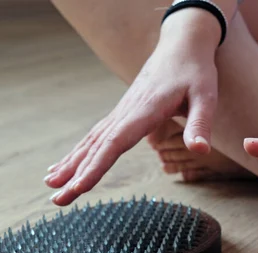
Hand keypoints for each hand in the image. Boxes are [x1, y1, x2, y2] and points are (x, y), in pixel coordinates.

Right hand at [44, 10, 219, 205]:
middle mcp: (126, 112)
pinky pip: (96, 135)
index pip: (115, 143)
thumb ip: (201, 123)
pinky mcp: (122, 113)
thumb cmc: (195, 72)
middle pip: (96, 147)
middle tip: (57, 200)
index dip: (96, 167)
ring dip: (71, 163)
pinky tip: (67, 163)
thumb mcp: (206, 96)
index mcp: (145, 110)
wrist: (181, 46)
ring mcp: (121, 112)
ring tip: (50, 184)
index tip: (79, 187)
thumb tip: (201, 150)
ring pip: (91, 141)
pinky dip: (79, 151)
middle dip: (75, 174)